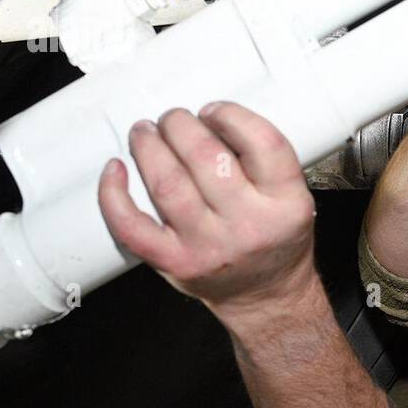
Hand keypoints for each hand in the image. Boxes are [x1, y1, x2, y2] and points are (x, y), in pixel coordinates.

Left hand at [98, 102, 318, 323]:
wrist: (267, 297)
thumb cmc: (275, 239)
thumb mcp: (293, 197)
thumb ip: (260, 161)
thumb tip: (206, 121)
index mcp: (286, 204)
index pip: (264, 144)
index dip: (232, 116)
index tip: (214, 111)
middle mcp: (250, 225)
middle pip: (208, 158)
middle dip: (182, 126)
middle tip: (173, 119)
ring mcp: (209, 246)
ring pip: (168, 184)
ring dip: (149, 147)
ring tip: (146, 133)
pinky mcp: (175, 263)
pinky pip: (133, 227)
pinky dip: (114, 196)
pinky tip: (115, 170)